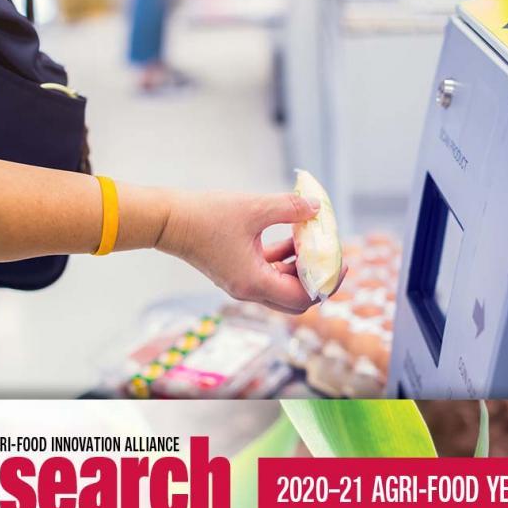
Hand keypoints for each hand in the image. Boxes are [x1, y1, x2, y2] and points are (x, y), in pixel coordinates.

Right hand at [156, 190, 344, 313]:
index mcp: (254, 283)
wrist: (167, 220)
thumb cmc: (206, 215)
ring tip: (310, 241)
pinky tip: (290, 237)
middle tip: (331, 258)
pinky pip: (269, 275)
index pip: (303, 298)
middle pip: (296, 301)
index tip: (340, 261)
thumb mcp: (254, 207)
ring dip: (300, 268)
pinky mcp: (235, 272)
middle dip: (316, 280)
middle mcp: (249, 290)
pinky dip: (283, 260)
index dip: (326, 282)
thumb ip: (289, 208)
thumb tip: (317, 207)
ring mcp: (241, 283)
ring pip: (283, 288)